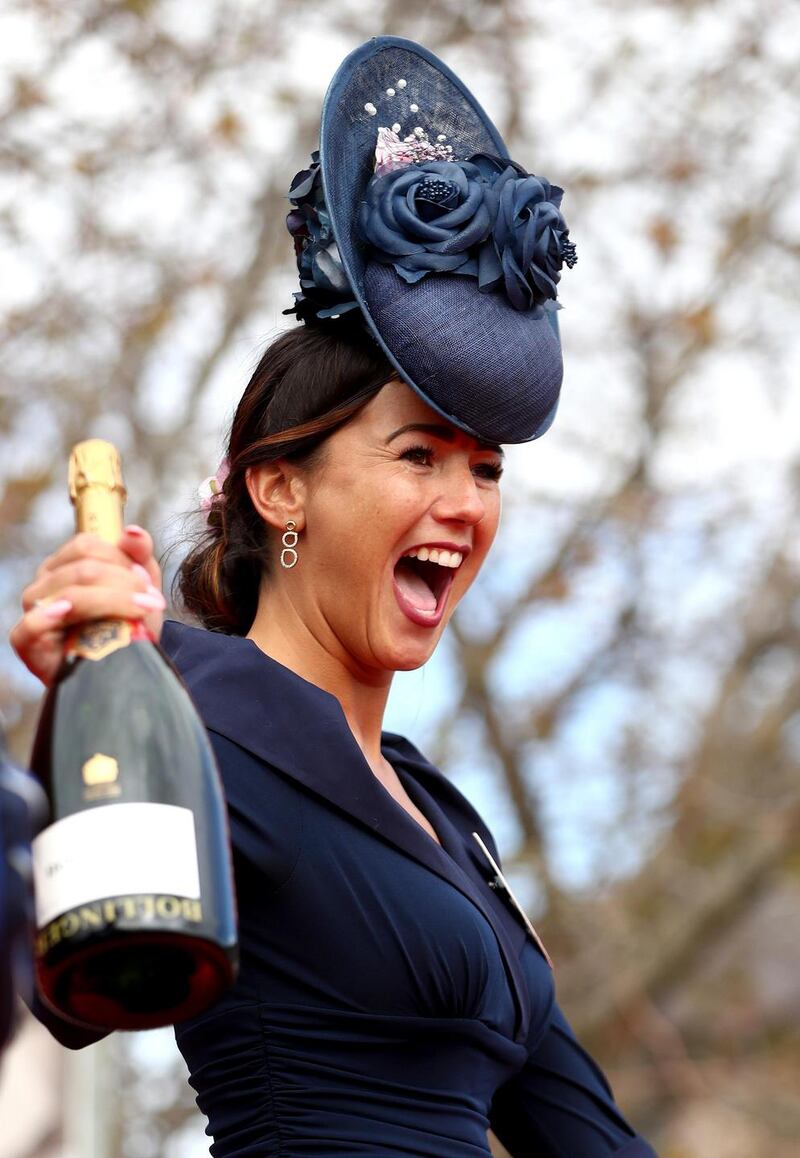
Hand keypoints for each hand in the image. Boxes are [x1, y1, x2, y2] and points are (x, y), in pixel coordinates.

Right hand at [10, 525, 165, 686]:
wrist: (120, 669)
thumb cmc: (127, 624)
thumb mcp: (141, 586)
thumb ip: (140, 554)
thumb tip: (133, 531)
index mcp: (66, 564)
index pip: (87, 546)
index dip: (121, 560)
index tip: (148, 584)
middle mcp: (46, 582)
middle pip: (84, 569)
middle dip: (125, 584)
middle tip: (151, 601)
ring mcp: (35, 610)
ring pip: (71, 594)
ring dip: (113, 602)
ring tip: (141, 613)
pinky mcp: (26, 640)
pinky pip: (32, 624)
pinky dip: (50, 617)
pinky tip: (68, 614)